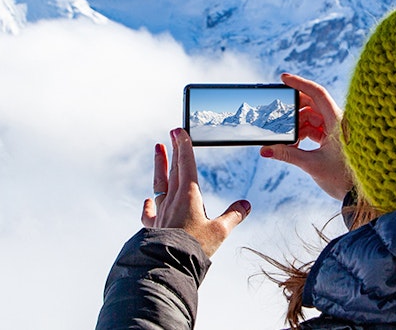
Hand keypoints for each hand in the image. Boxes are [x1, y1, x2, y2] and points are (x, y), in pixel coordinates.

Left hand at [142, 128, 250, 257]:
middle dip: (175, 150)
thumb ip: (233, 216)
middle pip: (174, 169)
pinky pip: (150, 211)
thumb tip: (246, 205)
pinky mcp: (153, 226)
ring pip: (160, 183)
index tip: (179, 131)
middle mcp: (172, 200)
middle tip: (172, 133)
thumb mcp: (220, 231)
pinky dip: (149, 204)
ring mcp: (161, 212)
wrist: (169, 265)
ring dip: (160, 166)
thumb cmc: (194, 248)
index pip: (186, 164)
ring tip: (158, 149)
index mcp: (188, 195)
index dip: (184, 146)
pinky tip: (149, 200)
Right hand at [260, 73, 353, 199]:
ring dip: (297, 126)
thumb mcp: (313, 165)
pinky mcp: (334, 139)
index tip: (283, 79)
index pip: (317, 93)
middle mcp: (338, 122)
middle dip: (294, 109)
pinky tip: (295, 144)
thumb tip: (265, 150)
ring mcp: (336, 130)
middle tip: (278, 114)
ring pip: (312, 118)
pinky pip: (315, 129)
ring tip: (286, 140)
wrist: (359, 195)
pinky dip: (303, 134)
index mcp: (337, 121)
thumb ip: (288, 155)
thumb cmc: (343, 179)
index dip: (299, 83)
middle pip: (313, 104)